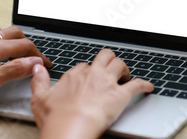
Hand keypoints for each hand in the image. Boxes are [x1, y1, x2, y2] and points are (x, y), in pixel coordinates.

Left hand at [0, 26, 51, 99]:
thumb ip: (15, 70)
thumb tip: (35, 63)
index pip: (26, 46)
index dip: (40, 55)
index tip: (47, 64)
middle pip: (16, 33)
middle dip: (29, 43)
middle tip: (35, 55)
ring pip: (2, 32)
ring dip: (14, 39)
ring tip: (18, 49)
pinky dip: (1, 41)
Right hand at [31, 49, 153, 138]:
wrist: (71, 129)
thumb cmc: (56, 118)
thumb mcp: (39, 99)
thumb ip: (39, 81)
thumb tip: (37, 67)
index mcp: (74, 76)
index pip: (84, 66)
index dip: (88, 71)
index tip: (90, 77)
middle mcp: (92, 75)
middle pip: (105, 57)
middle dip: (109, 60)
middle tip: (111, 68)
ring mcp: (107, 83)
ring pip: (120, 64)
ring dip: (125, 68)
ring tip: (126, 75)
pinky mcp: (121, 95)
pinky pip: (138, 84)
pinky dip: (145, 84)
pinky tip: (149, 86)